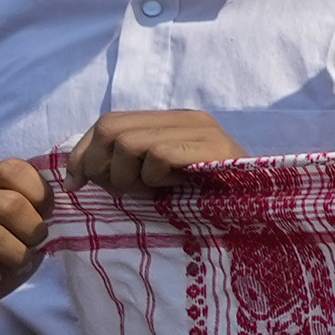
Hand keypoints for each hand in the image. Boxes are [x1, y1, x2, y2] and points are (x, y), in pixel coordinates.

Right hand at [0, 157, 56, 324]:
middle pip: (8, 203)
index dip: (39, 193)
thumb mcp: (17, 241)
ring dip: (14, 256)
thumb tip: (53, 214)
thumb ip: (33, 221)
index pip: (11, 169)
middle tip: (31, 251)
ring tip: (14, 267)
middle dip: (32, 232)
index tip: (46, 218)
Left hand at [67, 106, 251, 199]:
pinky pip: (157, 155)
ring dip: (130, 179)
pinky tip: (175, 189)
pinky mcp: (213, 147)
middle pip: (110, 128)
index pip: (107, 122)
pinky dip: (155, 179)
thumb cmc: (203, 205)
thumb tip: (76, 175)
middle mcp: (185, 118)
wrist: (259, 216)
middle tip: (122, 192)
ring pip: (128, 142)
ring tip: (154, 192)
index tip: (75, 185)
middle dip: (101, 167)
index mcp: (170, 123)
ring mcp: (201, 130)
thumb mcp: (154, 183)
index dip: (81, 154)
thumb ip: (124, 169)